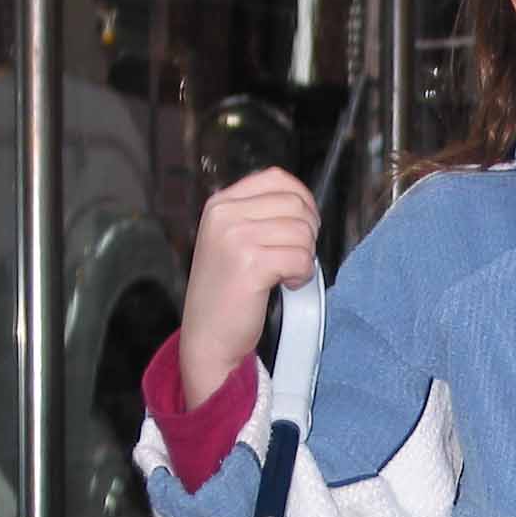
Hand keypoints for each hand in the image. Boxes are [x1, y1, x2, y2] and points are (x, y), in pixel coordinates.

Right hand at [179, 166, 319, 408]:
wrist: (208, 338)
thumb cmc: (226, 294)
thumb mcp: (233, 240)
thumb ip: (260, 216)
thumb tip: (303, 203)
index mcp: (220, 204)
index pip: (277, 178)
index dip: (302, 200)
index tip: (303, 225)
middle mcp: (224, 215)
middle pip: (296, 204)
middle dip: (307, 233)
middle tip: (294, 257)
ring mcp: (235, 237)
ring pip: (302, 231)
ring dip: (304, 257)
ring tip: (285, 274)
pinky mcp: (249, 263)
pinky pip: (300, 258)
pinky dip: (301, 275)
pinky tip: (285, 285)